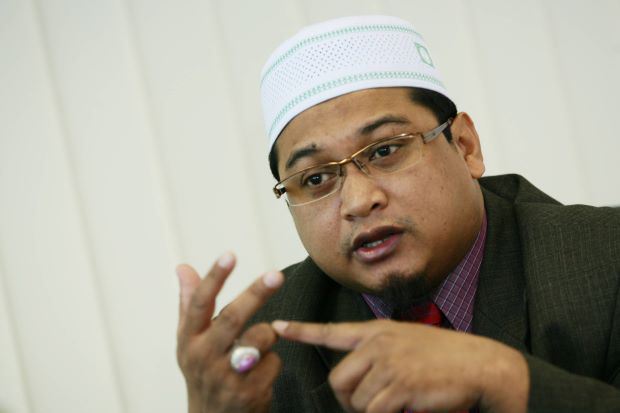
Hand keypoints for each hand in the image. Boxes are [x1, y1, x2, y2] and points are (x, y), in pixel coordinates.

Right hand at [176, 253, 283, 412]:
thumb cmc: (202, 373)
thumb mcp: (189, 342)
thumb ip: (189, 304)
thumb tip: (183, 267)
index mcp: (189, 341)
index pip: (200, 304)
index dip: (215, 278)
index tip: (229, 255)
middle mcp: (204, 358)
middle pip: (233, 318)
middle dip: (256, 294)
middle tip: (276, 274)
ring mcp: (226, 378)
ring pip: (261, 338)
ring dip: (268, 335)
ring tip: (258, 347)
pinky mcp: (249, 394)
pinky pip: (275, 361)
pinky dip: (273, 361)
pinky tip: (260, 373)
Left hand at [272, 319, 527, 412]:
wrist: (478, 364)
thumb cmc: (444, 357)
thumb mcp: (406, 342)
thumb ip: (377, 354)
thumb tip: (356, 382)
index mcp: (376, 332)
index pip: (332, 331)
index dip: (302, 331)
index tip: (278, 327)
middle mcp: (377, 344)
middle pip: (338, 380)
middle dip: (348, 399)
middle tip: (370, 404)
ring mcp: (388, 363)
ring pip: (356, 400)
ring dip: (370, 411)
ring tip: (395, 402)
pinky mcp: (398, 385)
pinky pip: (373, 411)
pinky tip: (404, 407)